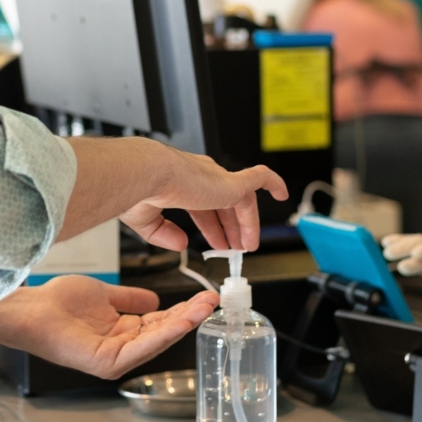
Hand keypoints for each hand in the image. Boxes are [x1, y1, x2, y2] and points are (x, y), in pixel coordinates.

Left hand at [0, 275, 218, 379]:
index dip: (183, 309)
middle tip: (212, 300)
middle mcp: (122, 349)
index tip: (203, 296)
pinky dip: (164, 333)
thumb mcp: (105, 297)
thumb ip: (130, 299)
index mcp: (122, 334)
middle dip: (190, 316)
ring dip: (184, 324)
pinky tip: (181, 320)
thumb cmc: (58, 303)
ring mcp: (116, 358)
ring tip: (205, 308)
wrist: (32, 309)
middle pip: (164, 333)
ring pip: (158, 341)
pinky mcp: (107, 362)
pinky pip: (141, 347)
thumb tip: (154, 299)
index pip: (160, 323)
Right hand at [119, 146, 286, 252]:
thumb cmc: (138, 190)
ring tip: (249, 245)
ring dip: (246, 222)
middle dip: (230, 226)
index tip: (216, 243)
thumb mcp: (147, 219)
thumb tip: (181, 244)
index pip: (202, 206)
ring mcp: (217, 179)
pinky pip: (260, 178)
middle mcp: (201, 177)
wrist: (146, 175)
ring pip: (241, 199)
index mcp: (180, 182)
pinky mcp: (231, 183)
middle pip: (223, 203)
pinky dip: (273, 182)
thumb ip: (164, 233)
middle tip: (235, 246)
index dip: (211, 227)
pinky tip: (282, 194)